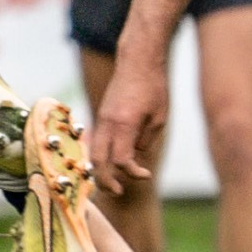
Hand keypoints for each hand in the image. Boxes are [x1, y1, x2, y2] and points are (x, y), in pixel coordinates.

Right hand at [86, 52, 168, 195]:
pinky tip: (111, 164)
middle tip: (118, 191)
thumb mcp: (159, 117)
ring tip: (112, 183)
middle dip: (105, 181)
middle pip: (98, 161)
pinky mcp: (102, 115)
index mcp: (124, 124)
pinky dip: (101, 156)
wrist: (137, 60)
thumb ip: (145, 140)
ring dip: (99, 170)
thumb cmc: (153, 86)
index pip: (121, 160)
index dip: (132, 173)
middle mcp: (108, 123)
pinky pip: (97, 141)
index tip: (145, 175)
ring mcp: (102, 118)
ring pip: (93, 152)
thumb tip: (134, 154)